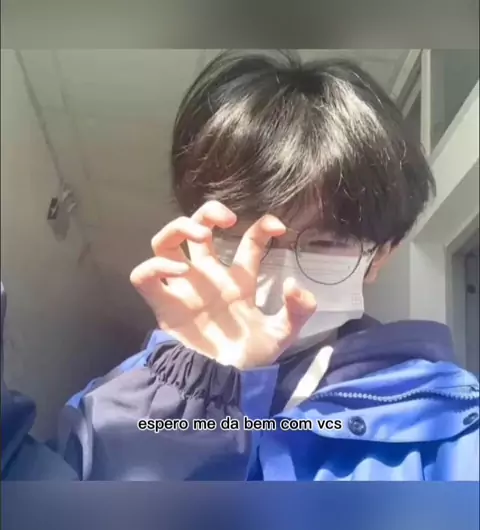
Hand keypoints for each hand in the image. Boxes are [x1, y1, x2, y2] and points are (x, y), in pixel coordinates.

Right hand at [130, 201, 316, 368]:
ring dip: (179, 228)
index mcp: (238, 281)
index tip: (278, 226)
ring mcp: (183, 288)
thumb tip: (295, 284)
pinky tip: (180, 272)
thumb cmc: (247, 358)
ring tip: (202, 236)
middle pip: (197, 228)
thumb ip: (297, 311)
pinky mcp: (162, 304)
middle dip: (208, 213)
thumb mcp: (281, 334)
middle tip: (227, 220)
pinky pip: (144, 277)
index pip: (249, 241)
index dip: (262, 226)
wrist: (221, 385)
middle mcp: (208, 277)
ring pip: (165, 243)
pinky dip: (156, 266)